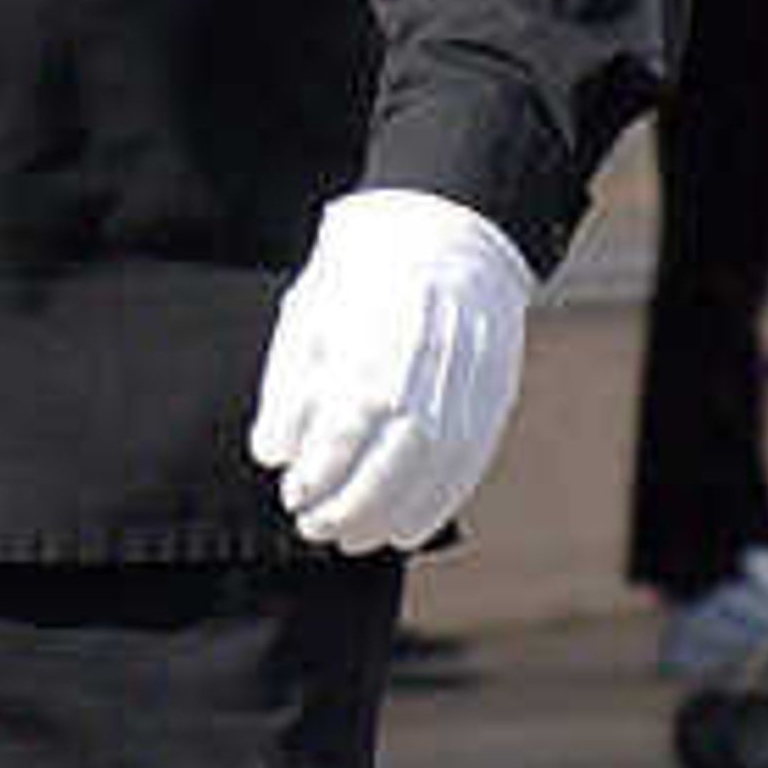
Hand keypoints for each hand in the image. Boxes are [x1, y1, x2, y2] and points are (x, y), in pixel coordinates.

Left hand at [247, 190, 531, 555]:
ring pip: (435, 468)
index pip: (345, 428)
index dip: (319, 473)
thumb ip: (287, 388)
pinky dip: (438, 503)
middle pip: (394, 458)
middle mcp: (427, 364)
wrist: (441, 230)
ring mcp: (468, 380)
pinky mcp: (494, 392)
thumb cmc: (361, 276)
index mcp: (373, 339)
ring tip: (356, 538)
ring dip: (392, 516)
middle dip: (352, 507)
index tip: (293, 494)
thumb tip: (273, 455)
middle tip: (316, 528)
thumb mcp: (308, 315)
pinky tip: (408, 527)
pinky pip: (470, 462)